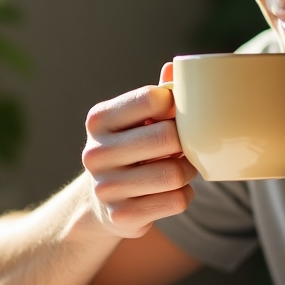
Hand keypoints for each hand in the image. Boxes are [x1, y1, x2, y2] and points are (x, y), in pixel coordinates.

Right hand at [79, 62, 196, 238]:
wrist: (101, 201)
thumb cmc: (129, 148)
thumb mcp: (135, 120)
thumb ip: (157, 95)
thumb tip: (174, 68)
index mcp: (98, 120)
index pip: (151, 98)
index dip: (175, 105)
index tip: (176, 115)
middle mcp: (96, 153)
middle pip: (167, 137)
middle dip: (186, 142)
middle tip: (186, 145)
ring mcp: (106, 188)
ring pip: (174, 174)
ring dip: (189, 171)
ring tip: (183, 168)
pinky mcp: (121, 216)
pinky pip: (176, 201)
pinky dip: (184, 195)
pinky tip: (173, 191)